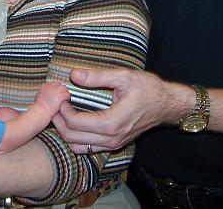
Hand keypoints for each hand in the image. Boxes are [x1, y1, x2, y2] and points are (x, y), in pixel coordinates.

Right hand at [34, 81, 70, 115]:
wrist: (41, 111)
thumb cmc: (39, 107)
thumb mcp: (39, 97)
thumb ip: (45, 93)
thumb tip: (48, 94)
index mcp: (45, 86)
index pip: (54, 84)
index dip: (57, 89)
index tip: (57, 94)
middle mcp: (51, 86)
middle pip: (60, 85)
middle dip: (61, 91)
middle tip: (61, 97)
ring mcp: (56, 90)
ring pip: (65, 89)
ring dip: (65, 94)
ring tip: (64, 99)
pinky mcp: (61, 96)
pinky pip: (67, 94)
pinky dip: (67, 98)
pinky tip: (65, 102)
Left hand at [52, 67, 171, 151]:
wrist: (167, 105)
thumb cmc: (148, 89)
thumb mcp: (124, 77)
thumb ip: (97, 77)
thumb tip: (73, 74)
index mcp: (112, 122)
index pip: (75, 123)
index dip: (62, 109)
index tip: (61, 95)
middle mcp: (111, 138)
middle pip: (72, 138)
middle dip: (58, 121)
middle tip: (55, 103)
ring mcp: (113, 144)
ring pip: (77, 146)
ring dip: (65, 131)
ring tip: (62, 112)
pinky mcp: (114, 144)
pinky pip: (87, 148)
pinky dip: (75, 138)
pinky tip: (74, 120)